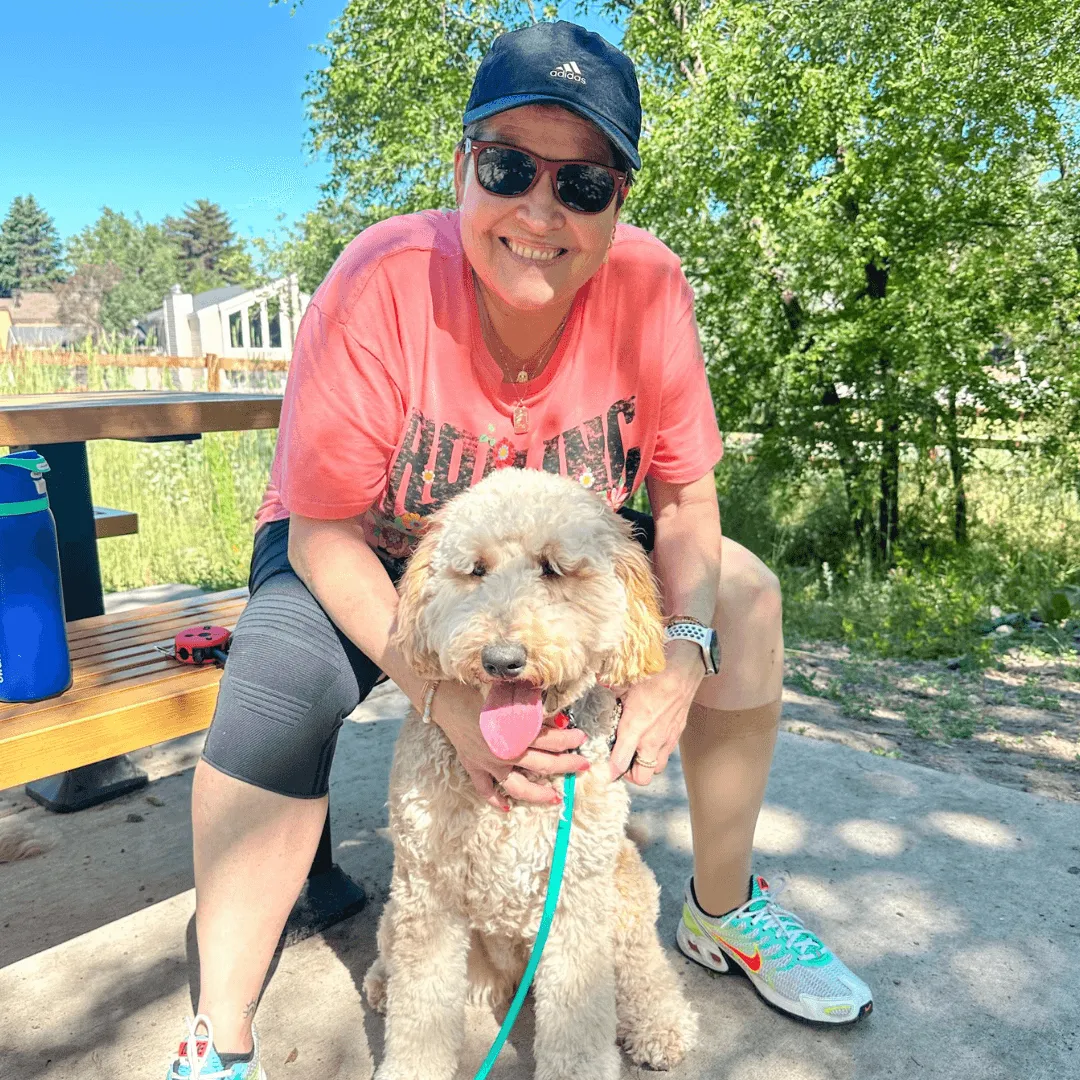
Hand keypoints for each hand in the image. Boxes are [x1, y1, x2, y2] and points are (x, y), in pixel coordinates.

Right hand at [429, 681, 589, 809]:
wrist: (442, 696)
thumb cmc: (476, 688)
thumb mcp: (507, 693)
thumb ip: (530, 706)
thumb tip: (556, 717)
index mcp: (515, 733)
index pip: (550, 740)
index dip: (569, 739)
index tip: (581, 737)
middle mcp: (505, 753)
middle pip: (542, 764)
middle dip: (566, 765)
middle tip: (582, 765)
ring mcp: (488, 763)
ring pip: (518, 787)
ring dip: (538, 794)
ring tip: (555, 798)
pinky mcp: (473, 766)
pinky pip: (484, 789)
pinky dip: (494, 800)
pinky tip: (505, 808)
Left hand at [609, 642, 703, 785]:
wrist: (684, 668)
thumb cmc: (654, 673)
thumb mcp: (624, 682)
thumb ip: (609, 695)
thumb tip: (596, 691)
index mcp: (635, 727)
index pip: (619, 763)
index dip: (609, 771)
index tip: (602, 769)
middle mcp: (652, 739)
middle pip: (641, 777)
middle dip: (629, 774)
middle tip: (621, 760)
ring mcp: (667, 739)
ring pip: (655, 768)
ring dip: (644, 764)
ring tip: (635, 751)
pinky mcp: (677, 734)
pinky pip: (666, 754)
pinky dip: (656, 752)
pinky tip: (650, 737)